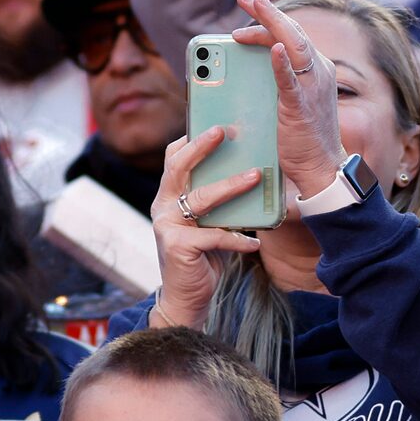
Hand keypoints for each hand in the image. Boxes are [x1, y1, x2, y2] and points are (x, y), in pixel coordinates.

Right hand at [150, 127, 266, 325]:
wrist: (187, 298)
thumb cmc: (203, 257)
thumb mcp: (209, 223)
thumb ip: (217, 203)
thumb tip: (251, 173)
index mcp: (169, 195)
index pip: (174, 158)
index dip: (190, 138)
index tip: (214, 122)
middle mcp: (163, 205)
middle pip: (180, 167)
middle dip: (201, 147)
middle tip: (224, 131)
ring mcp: (167, 225)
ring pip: (201, 198)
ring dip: (231, 186)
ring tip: (256, 176)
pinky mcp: (178, 246)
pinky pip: (215, 236)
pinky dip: (237, 239)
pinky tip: (254, 243)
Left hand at [231, 0, 348, 200]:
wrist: (321, 167)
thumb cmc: (304, 137)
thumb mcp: (291, 101)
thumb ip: (279, 79)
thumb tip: (251, 64)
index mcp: (316, 70)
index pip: (291, 35)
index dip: (270, 18)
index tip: (251, 5)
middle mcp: (318, 73)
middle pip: (292, 33)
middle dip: (268, 12)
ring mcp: (312, 88)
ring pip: (294, 46)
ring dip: (273, 24)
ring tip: (256, 6)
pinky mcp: (301, 107)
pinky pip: (291, 80)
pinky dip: (281, 63)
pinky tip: (272, 47)